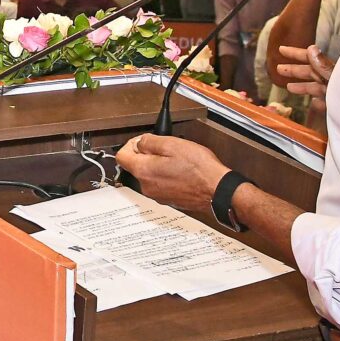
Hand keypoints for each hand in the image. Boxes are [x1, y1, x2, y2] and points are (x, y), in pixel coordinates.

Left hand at [114, 134, 229, 212]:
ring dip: (158, 165)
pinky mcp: (169, 199)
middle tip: (165, 148)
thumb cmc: (199, 169)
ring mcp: (157, 195)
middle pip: (135, 165)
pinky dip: (167, 175)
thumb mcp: (172, 144)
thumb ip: (149, 141)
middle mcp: (146, 186)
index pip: (121, 156)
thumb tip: (140, 142)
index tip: (142, 141)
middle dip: (146, 154)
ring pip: (149, 174)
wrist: (218, 190)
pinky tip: (181, 170)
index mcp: (143, 171)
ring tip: (176, 159)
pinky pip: (161, 183)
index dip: (130, 144)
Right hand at [271, 44, 335, 96]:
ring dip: (304, 86)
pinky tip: (314, 102)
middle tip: (279, 68)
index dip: (296, 54)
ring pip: (318, 88)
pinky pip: (327, 102)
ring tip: (289, 87)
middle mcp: (336, 81)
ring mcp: (338, 94)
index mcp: (334, 72)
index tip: (281, 49)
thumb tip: (312, 48)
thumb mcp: (336, 81)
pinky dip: (319, 101)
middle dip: (295, 70)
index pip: (311, 59)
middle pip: (312, 73)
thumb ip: (325, 67)